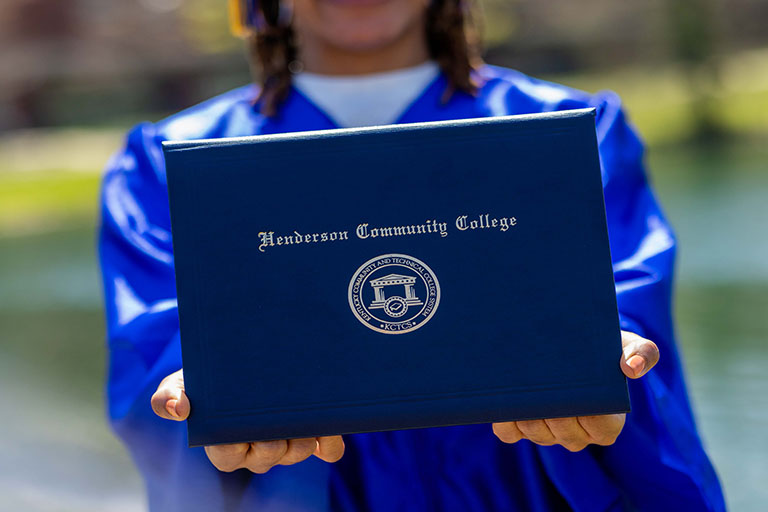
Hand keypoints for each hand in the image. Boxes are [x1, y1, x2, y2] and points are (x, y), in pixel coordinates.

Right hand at [151, 369, 344, 472]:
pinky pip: (326, 448)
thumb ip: (168, 395)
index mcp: (223, 443)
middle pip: (267, 456)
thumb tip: (177, 409)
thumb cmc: (210, 377)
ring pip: (296, 451)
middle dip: (274, 441)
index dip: (236, 445)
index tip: (242, 425)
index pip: (228, 455)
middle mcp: (256, 450)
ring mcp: (286, 445)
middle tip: (279, 417)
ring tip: (304, 412)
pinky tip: (329, 428)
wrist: (242, 359)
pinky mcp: (313, 435)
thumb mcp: (183, 381)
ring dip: (302, 435)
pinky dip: (330, 441)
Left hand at [492, 330, 658, 451]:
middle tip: (543, 381)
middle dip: (554, 410)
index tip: (580, 389)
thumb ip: (643, 352)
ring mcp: (547, 435)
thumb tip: (633, 368)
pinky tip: (505, 396)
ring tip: (523, 382)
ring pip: (536, 433)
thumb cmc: (601, 348)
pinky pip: (508, 433)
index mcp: (608, 421)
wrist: (566, 342)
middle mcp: (577, 435)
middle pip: (565, 434)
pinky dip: (505, 416)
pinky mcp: (519, 429)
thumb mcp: (628, 344)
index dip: (592, 413)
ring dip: (528, 410)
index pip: (602, 429)